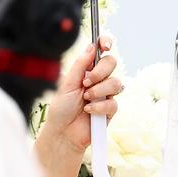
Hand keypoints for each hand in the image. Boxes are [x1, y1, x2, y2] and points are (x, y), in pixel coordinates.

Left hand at [40, 35, 121, 154]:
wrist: (63, 133)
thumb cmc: (61, 109)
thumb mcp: (67, 84)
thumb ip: (80, 65)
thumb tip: (91, 47)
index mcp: (86, 70)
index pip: (100, 52)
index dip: (106, 44)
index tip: (106, 46)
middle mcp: (98, 80)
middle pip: (112, 63)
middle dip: (100, 71)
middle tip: (86, 82)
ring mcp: (106, 94)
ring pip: (116, 83)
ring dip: (99, 91)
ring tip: (85, 99)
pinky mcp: (110, 109)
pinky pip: (113, 102)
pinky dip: (99, 106)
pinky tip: (88, 110)